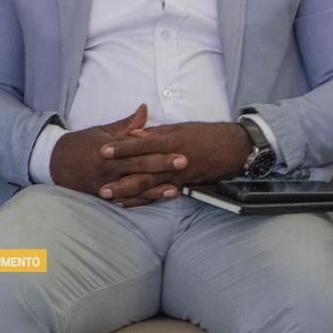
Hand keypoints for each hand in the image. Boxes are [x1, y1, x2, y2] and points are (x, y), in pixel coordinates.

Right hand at [49, 105, 187, 207]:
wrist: (53, 161)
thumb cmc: (80, 144)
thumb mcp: (103, 131)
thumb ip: (127, 124)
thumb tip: (144, 110)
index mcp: (110, 148)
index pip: (139, 149)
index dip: (160, 151)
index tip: (179, 150)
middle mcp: (109, 167)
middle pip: (140, 167)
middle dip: (163, 167)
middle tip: (184, 164)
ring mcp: (105, 183)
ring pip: (134, 188)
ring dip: (155, 190)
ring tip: (175, 190)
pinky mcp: (101, 195)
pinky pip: (123, 201)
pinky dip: (138, 202)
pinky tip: (152, 202)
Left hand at [100, 121, 252, 200]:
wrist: (232, 147)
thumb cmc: (204, 134)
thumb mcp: (178, 128)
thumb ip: (154, 133)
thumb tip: (133, 134)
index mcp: (169, 141)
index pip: (141, 144)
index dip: (122, 148)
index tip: (102, 150)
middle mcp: (172, 160)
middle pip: (142, 170)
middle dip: (120, 178)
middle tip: (100, 184)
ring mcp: (177, 175)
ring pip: (149, 186)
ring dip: (129, 193)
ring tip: (109, 197)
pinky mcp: (182, 185)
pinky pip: (159, 195)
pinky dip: (144, 200)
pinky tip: (128, 204)